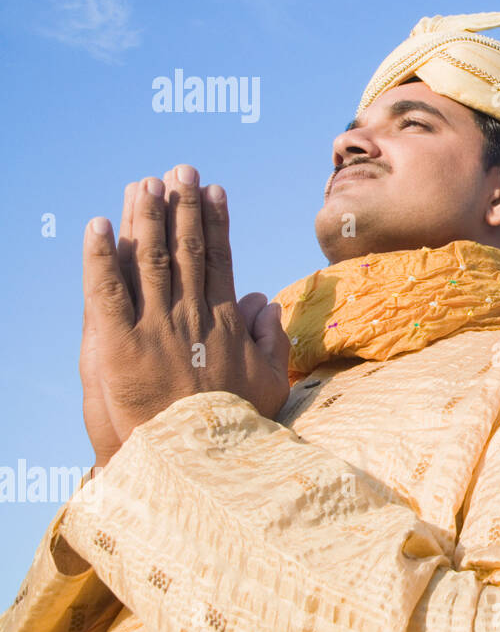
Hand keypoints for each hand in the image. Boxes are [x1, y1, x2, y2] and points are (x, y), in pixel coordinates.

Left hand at [82, 165, 290, 466]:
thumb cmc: (236, 429)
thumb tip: (266, 300)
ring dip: (145, 217)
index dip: (215, 222)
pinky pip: (104, 291)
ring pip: (148, 260)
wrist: (196, 462)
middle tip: (179, 169)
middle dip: (181, 206)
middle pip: (185, 249)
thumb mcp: (269, 383)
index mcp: (224, 324)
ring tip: (143, 182)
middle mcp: (190, 316)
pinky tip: (98, 225)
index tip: (214, 191)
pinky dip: (99, 257)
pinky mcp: (116, 344)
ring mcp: (153, 327)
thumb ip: (270, 339)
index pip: (219, 261)